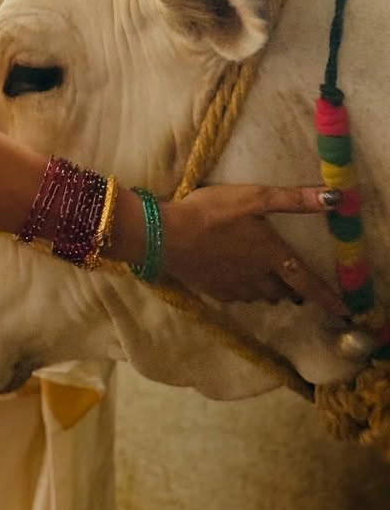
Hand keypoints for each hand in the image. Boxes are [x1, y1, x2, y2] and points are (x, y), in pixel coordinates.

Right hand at [158, 184, 346, 314]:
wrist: (166, 235)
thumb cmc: (212, 212)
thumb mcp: (254, 197)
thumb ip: (293, 199)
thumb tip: (335, 197)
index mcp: (272, 255)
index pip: (308, 282)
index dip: (327, 298)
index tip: (344, 312)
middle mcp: (258, 278)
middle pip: (283, 292)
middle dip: (290, 288)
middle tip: (292, 281)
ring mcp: (235, 288)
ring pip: (260, 296)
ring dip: (267, 290)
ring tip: (265, 280)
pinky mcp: (214, 291)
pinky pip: (237, 297)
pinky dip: (243, 291)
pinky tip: (235, 280)